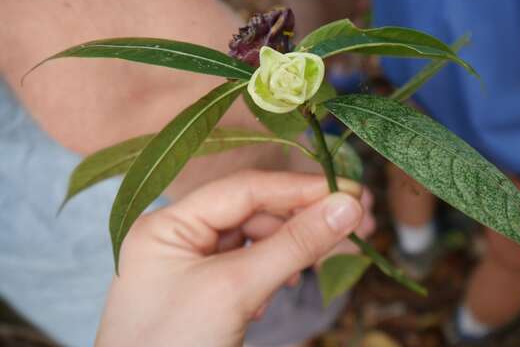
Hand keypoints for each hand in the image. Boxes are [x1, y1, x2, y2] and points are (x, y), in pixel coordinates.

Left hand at [95, 170, 364, 346]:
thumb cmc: (175, 346)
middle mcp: (177, 238)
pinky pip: (248, 268)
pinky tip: (285, 285)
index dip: (298, 188)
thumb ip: (293, 244)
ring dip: (289, 249)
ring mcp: (190, 267)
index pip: (242, 189)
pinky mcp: (206, 293)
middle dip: (300, 220)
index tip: (349, 191)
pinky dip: (273, 272)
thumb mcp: (236, 291)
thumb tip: (347, 207)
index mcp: (167, 225)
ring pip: (254, 241)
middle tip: (351, 223)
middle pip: (251, 213)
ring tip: (317, 263)